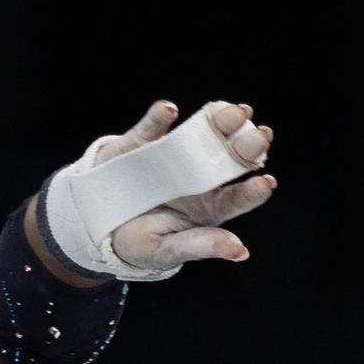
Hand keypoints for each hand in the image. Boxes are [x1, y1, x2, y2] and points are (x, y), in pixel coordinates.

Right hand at [97, 100, 276, 271]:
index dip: (254, 190)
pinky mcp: (143, 142)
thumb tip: (241, 252)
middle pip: (231, 156)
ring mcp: (174, 155)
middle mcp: (200, 174)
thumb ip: (200, 246)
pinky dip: (159, 117)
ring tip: (235, 113)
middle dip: (248, 144)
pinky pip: (152, 127)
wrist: (99, 224)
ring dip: (221, 121)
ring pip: (203, 134)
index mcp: (211, 204)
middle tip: (260, 136)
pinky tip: (168, 111)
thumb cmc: (140, 242)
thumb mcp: (166, 250)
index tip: (264, 183)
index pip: (238, 196)